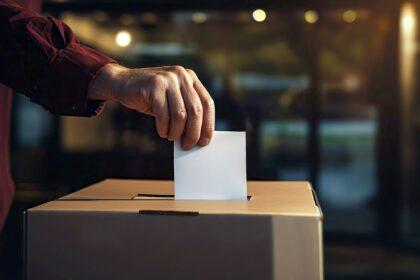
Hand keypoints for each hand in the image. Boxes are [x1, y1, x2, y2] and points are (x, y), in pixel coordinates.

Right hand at [88, 63, 214, 149]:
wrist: (122, 83)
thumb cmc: (151, 97)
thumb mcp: (173, 101)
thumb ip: (187, 112)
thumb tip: (198, 137)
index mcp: (190, 78)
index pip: (207, 103)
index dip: (208, 125)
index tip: (204, 141)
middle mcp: (182, 75)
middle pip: (196, 110)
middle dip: (193, 133)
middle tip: (187, 145)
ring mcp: (168, 79)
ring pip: (181, 115)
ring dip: (176, 132)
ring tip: (171, 137)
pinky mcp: (154, 85)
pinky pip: (164, 114)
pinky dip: (164, 128)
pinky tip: (162, 132)